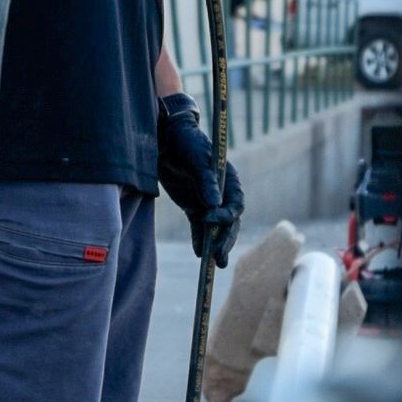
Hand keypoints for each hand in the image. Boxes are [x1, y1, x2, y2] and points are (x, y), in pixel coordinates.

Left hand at [157, 96, 243, 268]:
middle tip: (219, 257)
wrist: (167, 138)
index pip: (235, 205)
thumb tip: (214, 205)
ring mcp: (208, 201)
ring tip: (213, 264)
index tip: (209, 219)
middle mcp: (222, 193)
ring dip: (215, 244)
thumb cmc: (186, 142)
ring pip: (215, 228)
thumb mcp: (196, 159)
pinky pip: (199, 226)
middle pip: (229, 222)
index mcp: (230, 181)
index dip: (226, 216)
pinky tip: (199, 253)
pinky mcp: (193, 206)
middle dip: (224, 239)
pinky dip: (199, 239)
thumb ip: (205, 181)